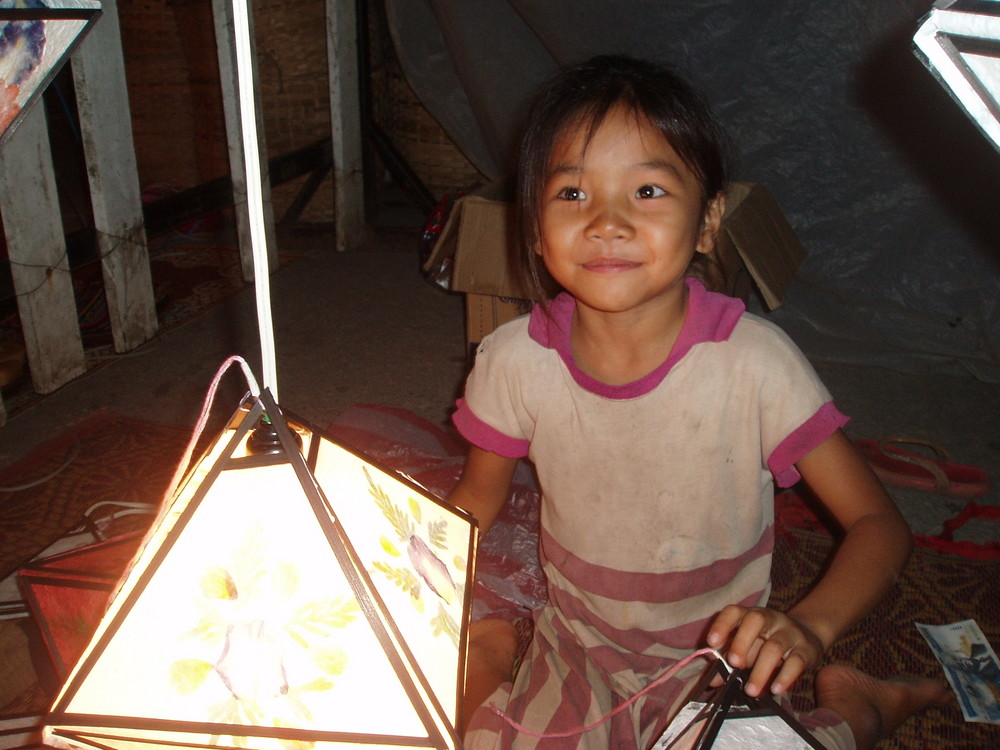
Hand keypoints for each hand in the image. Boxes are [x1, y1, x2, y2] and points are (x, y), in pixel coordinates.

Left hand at [705, 605, 824, 696]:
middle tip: (734, 663)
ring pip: (775, 646)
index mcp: (750, 616)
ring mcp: (790, 633)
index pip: (734, 611)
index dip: (722, 624)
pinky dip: (785, 677)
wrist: (808, 636)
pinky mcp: (806, 650)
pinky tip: (775, 689)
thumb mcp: (748, 648)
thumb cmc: (768, 642)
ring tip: (750, 690)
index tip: (711, 642)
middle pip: (756, 619)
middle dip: (742, 641)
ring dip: (761, 670)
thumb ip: (728, 661)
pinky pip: (797, 662)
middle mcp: (771, 619)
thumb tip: (711, 680)